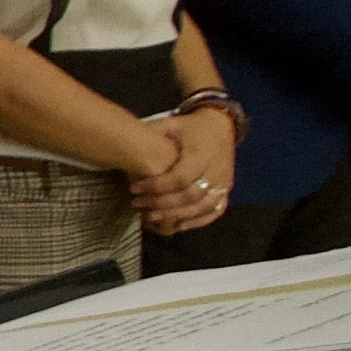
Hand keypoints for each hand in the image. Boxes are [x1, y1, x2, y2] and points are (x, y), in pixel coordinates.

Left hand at [130, 110, 234, 233]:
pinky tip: (178, 225)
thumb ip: (151, 135)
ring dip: (175, 215)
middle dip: (161, 203)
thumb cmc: (190, 127)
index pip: (180, 178)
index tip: (134, 188)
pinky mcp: (227, 190)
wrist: (220, 126)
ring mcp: (224, 182)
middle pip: (189, 196)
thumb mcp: (170, 124)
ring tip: (150, 216)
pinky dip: (198, 221)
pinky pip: (215, 211)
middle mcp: (216, 170)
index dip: (156, 187)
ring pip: (201, 207)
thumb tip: (124, 145)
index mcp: (201, 153)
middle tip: (137, 204)